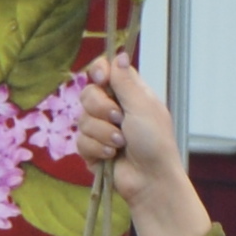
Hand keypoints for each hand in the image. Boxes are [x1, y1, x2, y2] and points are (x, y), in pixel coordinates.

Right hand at [66, 55, 208, 235]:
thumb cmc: (155, 143)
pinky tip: (110, 156)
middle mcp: (114, 108)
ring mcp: (101, 129)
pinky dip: (95, 148)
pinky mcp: (92, 150)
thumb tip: (120, 54)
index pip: (104, 71)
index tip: (100, 79)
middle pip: (87, 93)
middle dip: (100, 108)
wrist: (150, 181)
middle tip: (118, 119)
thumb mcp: (143, 107)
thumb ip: (126, 82)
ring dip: (102, 133)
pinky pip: (80, 141)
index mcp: (129, 94)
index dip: (98, 71)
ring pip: (81, 119)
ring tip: (120, 144)